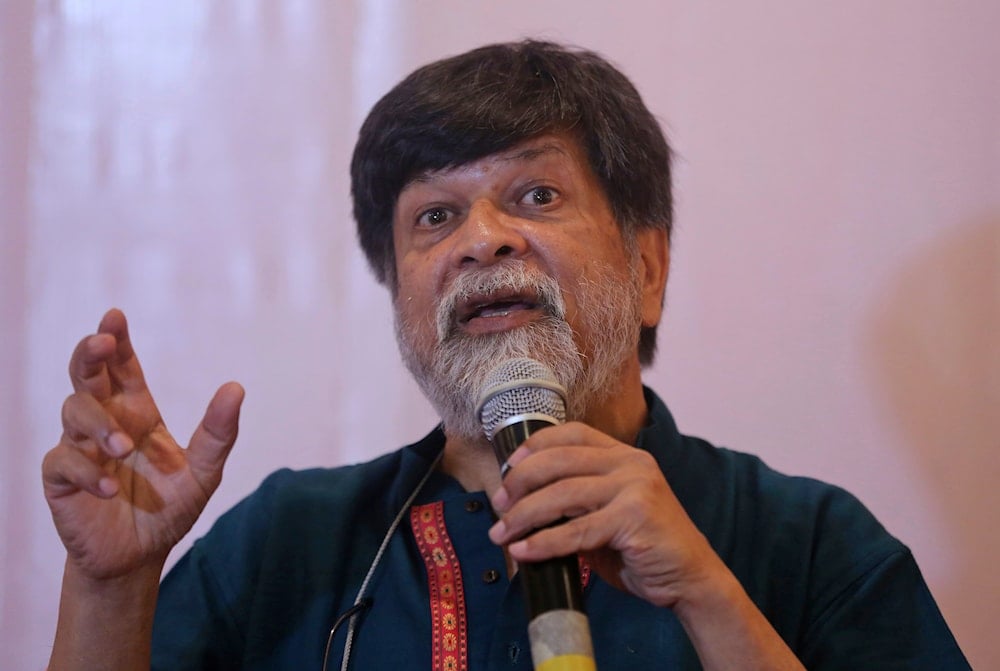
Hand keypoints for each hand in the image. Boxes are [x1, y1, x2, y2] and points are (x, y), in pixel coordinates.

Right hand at [42, 308, 243, 579]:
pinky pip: (62, 462)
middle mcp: (107, 423)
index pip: (123, 368)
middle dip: (90, 355)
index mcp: (138, 413)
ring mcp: (80, 448)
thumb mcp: (204, 472)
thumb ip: (217, 433)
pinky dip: (87, 472)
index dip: (116, 341)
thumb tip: (236, 388)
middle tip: (100, 343)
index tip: (115, 316)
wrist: (140, 556)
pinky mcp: (62, 480)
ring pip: (73, 412)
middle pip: (87, 375)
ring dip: (98, 425)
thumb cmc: (169, 508)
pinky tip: (109, 489)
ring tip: (122, 449)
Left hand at [487, 422, 723, 608]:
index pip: (572, 433)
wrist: (690, 579)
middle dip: (520, 481)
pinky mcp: (635, 518)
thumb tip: (520, 505)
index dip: (535, 445)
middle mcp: (631, 463)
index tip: (508, 467)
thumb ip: (575, 503)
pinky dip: (544, 542)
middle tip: (498, 505)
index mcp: (624, 455)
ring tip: (502, 533)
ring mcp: (635, 488)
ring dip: (524, 515)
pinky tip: (523, 552)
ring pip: (563, 494)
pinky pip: (577, 530)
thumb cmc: (643, 549)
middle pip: (560, 460)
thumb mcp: (606, 515)